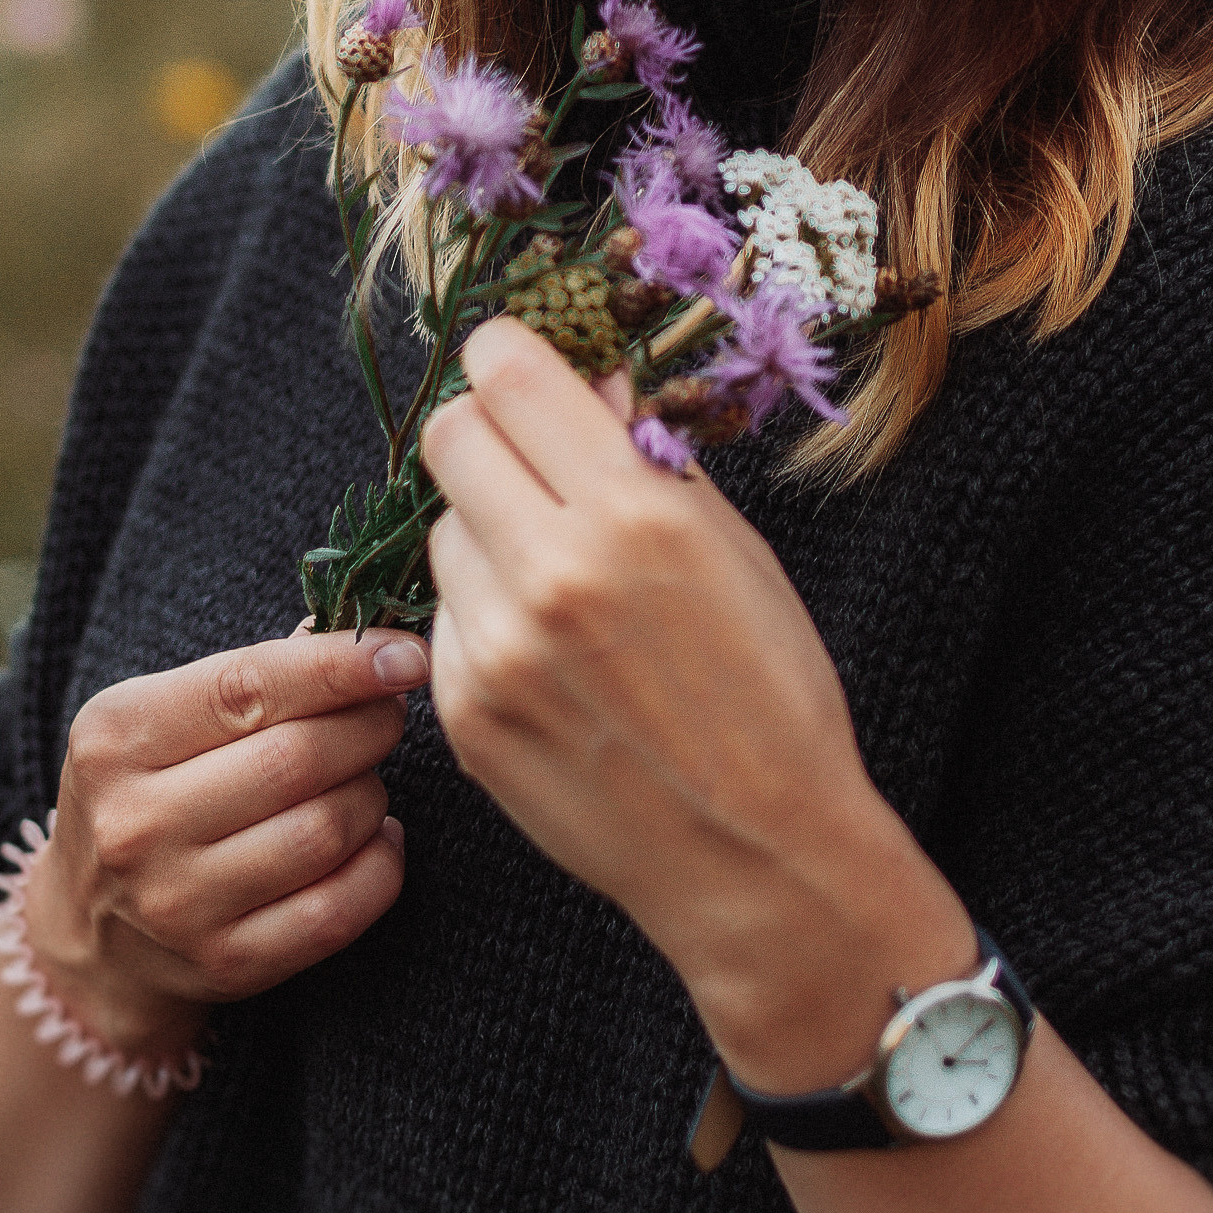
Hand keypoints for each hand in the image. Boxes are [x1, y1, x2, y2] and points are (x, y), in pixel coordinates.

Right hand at [23, 625, 429, 1055]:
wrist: (94, 937)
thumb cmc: (149, 794)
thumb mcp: (163, 718)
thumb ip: (257, 673)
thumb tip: (364, 632)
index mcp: (116, 738)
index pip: (249, 685)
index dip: (342, 664)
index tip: (407, 653)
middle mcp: (136, 823)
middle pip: (298, 758)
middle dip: (369, 725)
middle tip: (384, 714)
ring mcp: (178, 904)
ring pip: (326, 830)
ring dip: (371, 793)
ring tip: (361, 779)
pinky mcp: (225, 963)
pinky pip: (339, 909)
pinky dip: (380, 864)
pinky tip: (374, 839)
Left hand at [421, 319, 971, 1086]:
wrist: (757, 856)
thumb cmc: (769, 692)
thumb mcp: (732, 548)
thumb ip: (646, 454)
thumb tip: (587, 379)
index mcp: (632, 514)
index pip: (507, 374)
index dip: (510, 357)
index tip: (522, 368)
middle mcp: (550, 573)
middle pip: (449, 436)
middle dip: (489, 433)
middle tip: (532, 461)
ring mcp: (494, 650)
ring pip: (442, 529)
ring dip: (487, 531)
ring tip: (560, 581)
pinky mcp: (464, 715)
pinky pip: (444, 619)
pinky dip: (484, 617)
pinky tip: (550, 656)